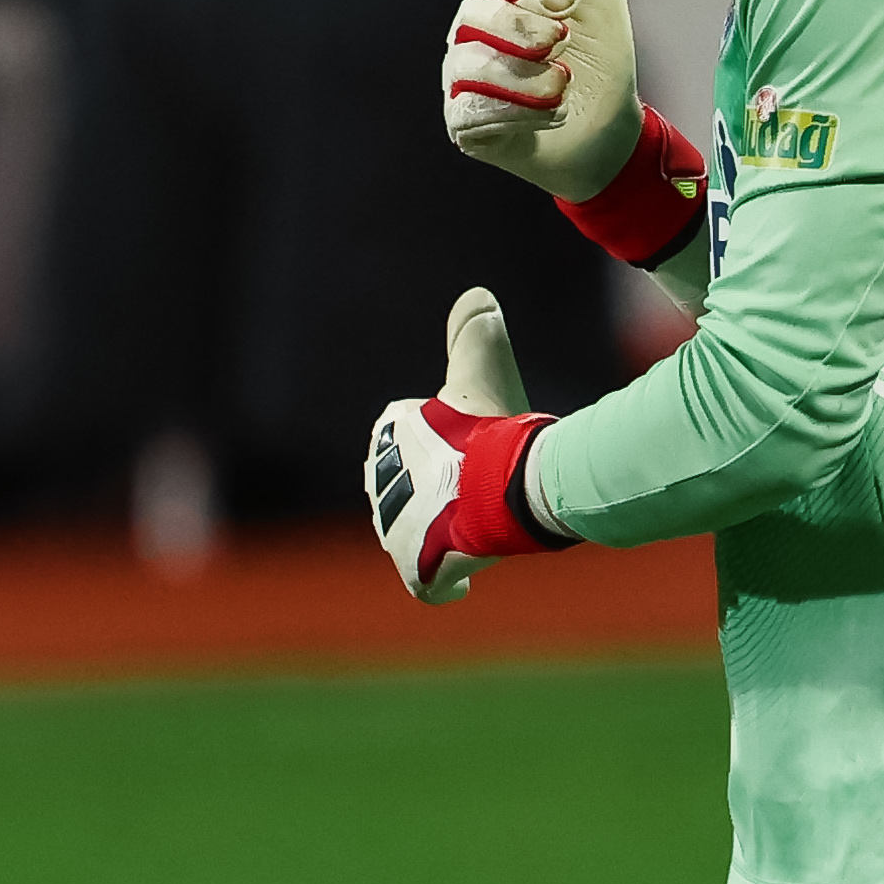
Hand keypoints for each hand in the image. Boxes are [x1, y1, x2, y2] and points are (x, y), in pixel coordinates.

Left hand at [364, 288, 568, 604]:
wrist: (501, 485)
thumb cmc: (490, 425)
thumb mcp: (482, 365)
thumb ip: (474, 329)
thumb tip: (476, 299)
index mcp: (390, 432)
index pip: (407, 432)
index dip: (436, 438)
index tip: (463, 443)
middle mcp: (382, 484)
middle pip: (408, 486)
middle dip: (433, 490)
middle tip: (471, 490)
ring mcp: (396, 530)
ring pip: (414, 532)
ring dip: (438, 532)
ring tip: (472, 530)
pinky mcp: (415, 568)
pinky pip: (425, 582)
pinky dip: (442, 583)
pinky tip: (461, 584)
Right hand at [443, 0, 642, 197]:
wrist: (608, 133)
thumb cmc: (598, 61)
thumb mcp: (599, 0)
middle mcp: (472, 34)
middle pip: (477, 13)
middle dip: (526, 28)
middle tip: (563, 44)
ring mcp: (463, 80)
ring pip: (471, 65)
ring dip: (527, 78)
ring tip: (564, 88)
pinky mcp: (465, 126)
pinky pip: (470, 113)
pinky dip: (518, 115)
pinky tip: (551, 116)